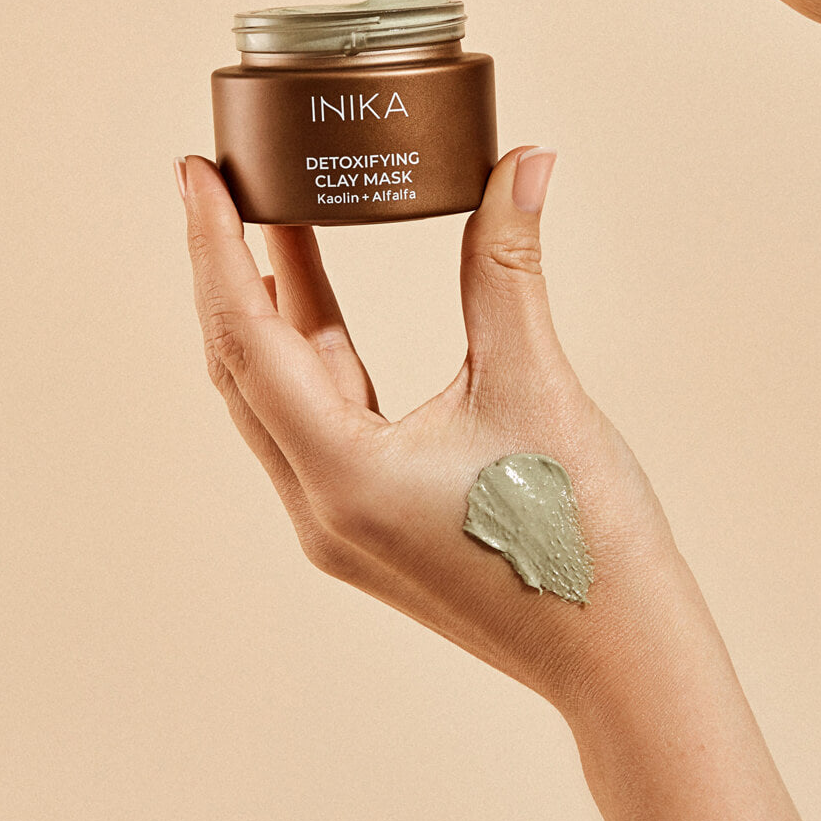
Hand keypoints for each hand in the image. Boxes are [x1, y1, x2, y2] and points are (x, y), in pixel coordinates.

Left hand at [178, 148, 801, 820]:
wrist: (625, 659)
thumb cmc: (583, 538)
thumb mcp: (535, 384)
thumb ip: (510, 264)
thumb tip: (524, 162)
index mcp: (343, 475)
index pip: (247, 336)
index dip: (214, 244)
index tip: (195, 172)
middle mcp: (320, 507)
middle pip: (240, 365)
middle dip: (225, 266)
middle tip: (219, 181)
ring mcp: (338, 524)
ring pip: (274, 393)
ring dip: (270, 306)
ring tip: (269, 218)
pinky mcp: (367, 523)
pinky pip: (314, 419)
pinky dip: (310, 351)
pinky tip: (315, 305)